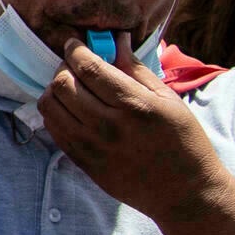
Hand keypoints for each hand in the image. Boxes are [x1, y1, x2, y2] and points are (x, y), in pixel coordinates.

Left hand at [39, 34, 234, 225]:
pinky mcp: (83, 162)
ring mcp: (92, 146)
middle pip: (62, 84)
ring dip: (54, 89)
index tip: (74, 44)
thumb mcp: (169, 100)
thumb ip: (136, 70)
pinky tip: (71, 109)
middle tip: (74, 66)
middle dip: (64, 67)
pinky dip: (55, 112)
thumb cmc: (183, 141)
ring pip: (49, 106)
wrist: (184, 193)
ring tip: (71, 87)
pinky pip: (53, 129)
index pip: (89, 68)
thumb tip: (116, 42)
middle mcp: (108, 125)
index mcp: (134, 106)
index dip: (75, 50)